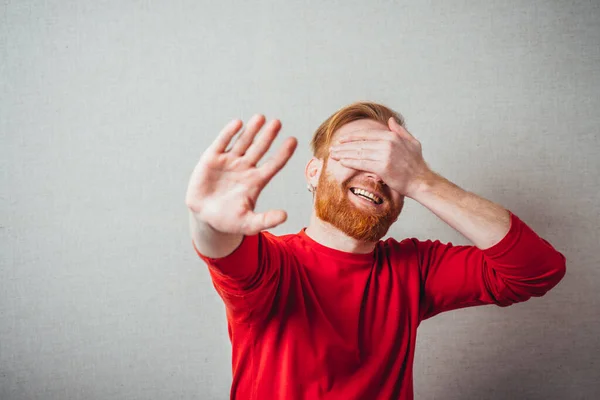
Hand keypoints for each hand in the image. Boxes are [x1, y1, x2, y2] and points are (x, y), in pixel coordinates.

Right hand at [185, 115, 296, 234]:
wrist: (204, 217)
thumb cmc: (228, 220)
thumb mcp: (248, 224)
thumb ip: (266, 220)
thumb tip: (285, 216)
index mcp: (256, 181)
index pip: (274, 164)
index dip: (283, 153)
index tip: (293, 140)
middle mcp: (245, 168)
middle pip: (259, 148)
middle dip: (268, 136)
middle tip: (277, 123)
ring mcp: (229, 161)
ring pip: (243, 142)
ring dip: (251, 130)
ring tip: (261, 117)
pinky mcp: (212, 159)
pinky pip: (222, 142)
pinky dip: (229, 133)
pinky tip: (238, 123)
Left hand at [329, 117, 432, 197]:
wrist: (421, 181)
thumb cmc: (416, 164)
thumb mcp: (412, 142)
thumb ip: (400, 130)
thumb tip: (390, 120)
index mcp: (392, 136)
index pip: (367, 134)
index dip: (352, 137)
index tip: (341, 140)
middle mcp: (388, 143)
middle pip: (360, 143)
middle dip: (344, 146)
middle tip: (333, 148)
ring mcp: (385, 154)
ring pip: (359, 153)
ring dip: (344, 154)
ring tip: (333, 155)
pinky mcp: (382, 167)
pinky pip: (362, 163)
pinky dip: (350, 162)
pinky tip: (342, 162)